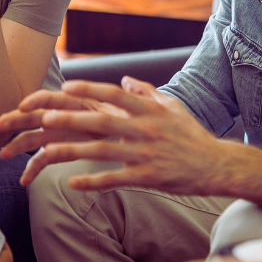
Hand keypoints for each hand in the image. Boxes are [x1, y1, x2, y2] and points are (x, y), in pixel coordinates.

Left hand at [0, 77, 235, 191]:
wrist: (216, 165)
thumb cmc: (192, 135)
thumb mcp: (172, 107)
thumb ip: (146, 92)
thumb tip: (124, 78)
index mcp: (150, 110)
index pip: (115, 95)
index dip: (90, 90)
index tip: (66, 86)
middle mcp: (147, 129)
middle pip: (103, 122)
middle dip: (73, 119)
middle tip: (46, 117)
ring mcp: (147, 155)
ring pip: (104, 151)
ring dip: (74, 150)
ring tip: (48, 151)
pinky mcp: (149, 178)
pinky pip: (115, 180)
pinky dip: (93, 182)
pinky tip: (72, 183)